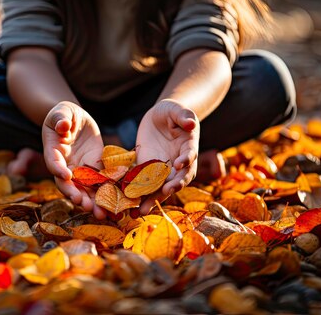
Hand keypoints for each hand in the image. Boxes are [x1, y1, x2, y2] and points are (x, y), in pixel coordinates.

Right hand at [42, 101, 106, 218]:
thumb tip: (63, 126)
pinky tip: (114, 207)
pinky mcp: (94, 170)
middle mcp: (65, 165)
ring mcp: (79, 170)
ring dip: (91, 202)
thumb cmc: (65, 114)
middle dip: (75, 194)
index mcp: (53, 151)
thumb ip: (61, 118)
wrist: (76, 120)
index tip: (67, 175)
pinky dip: (105, 195)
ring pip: (83, 189)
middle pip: (68, 184)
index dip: (59, 170)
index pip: (54, 162)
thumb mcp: (62, 112)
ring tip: (100, 214)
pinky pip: (99, 185)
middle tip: (85, 204)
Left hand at [135, 99, 199, 214]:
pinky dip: (138, 195)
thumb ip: (184, 115)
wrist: (159, 118)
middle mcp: (179, 163)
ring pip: (161, 187)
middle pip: (178, 178)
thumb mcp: (176, 109)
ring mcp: (164, 169)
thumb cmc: (171, 111)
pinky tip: (129, 206)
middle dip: (172, 186)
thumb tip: (191, 123)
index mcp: (189, 146)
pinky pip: (145, 184)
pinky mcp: (148, 171)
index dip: (186, 161)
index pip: (190, 156)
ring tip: (142, 210)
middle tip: (165, 192)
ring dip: (153, 199)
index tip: (179, 165)